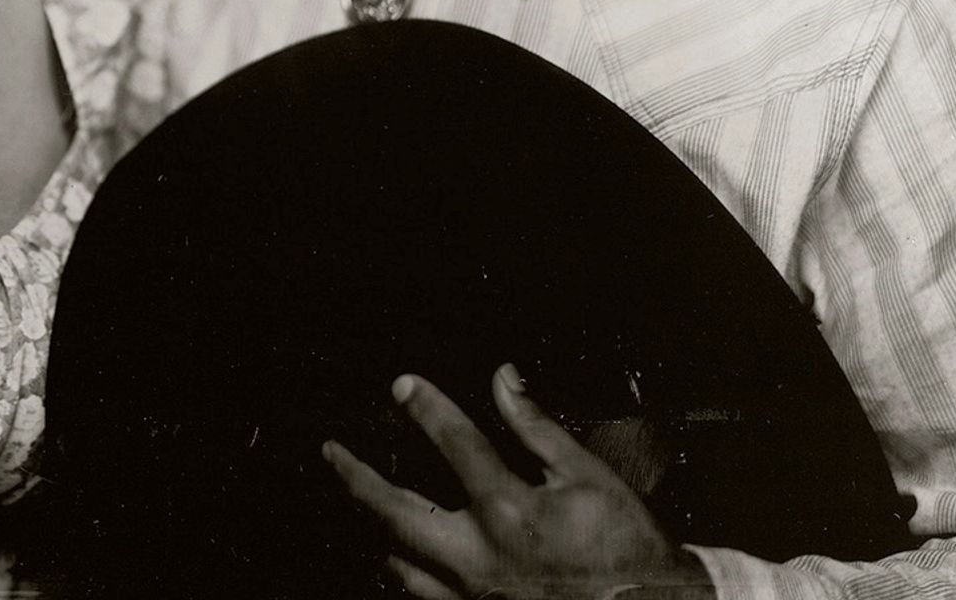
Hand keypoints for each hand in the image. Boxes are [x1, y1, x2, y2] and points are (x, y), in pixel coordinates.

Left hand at [323, 364, 713, 598]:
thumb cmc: (624, 546)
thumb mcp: (589, 476)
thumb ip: (536, 426)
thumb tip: (503, 378)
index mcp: (508, 510)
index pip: (452, 443)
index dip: (424, 407)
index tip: (401, 385)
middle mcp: (479, 555)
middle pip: (394, 513)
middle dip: (356, 479)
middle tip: (331, 453)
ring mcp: (473, 596)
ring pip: (399, 565)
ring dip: (375, 532)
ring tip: (358, 505)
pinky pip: (424, 598)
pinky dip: (405, 576)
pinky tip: (398, 559)